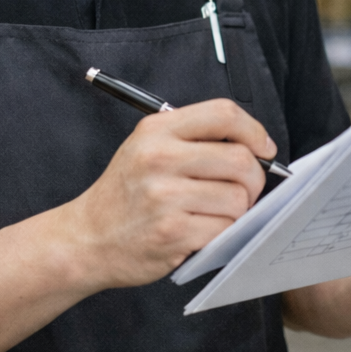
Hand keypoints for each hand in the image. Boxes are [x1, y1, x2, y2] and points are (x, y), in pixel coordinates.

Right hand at [68, 98, 274, 288]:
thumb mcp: (148, 148)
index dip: (254, 130)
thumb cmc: (126, 194)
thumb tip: (256, 147)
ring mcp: (164, 196)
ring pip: (237, 198)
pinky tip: (203, 231)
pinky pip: (224, 229)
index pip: (224, 113)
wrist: (86, 238)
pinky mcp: (171, 232)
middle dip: (255, 178)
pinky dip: (223, 233)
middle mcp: (159, 157)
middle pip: (240, 159)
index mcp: (157, 130)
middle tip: (245, 190)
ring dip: (238, 211)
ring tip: (217, 213)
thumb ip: (195, 139)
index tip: (264, 148)